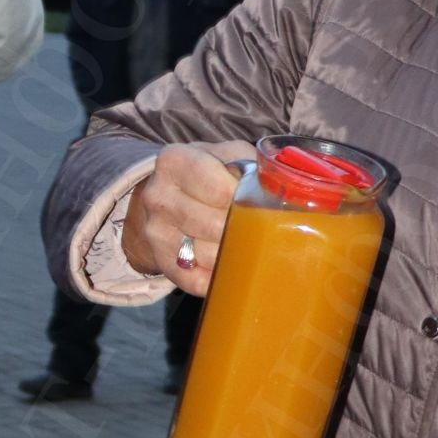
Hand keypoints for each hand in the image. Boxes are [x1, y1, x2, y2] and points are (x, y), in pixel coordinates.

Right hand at [119, 143, 252, 296]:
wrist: (166, 197)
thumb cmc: (210, 173)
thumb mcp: (228, 156)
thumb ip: (252, 168)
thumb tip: (280, 197)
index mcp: (174, 162)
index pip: (218, 189)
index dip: (247, 201)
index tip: (263, 205)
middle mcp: (158, 197)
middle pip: (215, 226)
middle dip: (246, 230)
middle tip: (264, 228)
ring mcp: (156, 233)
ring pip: (209, 255)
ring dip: (236, 254)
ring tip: (251, 245)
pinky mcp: (163, 262)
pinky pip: (198, 281)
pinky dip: (221, 277)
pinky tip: (234, 266)